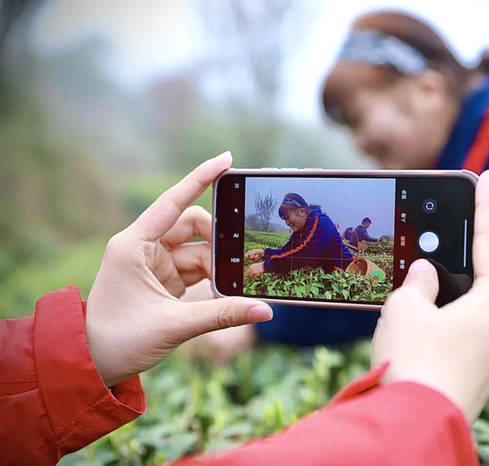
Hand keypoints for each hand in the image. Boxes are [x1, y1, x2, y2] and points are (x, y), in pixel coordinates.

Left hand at [86, 152, 273, 386]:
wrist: (91, 365)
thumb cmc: (119, 341)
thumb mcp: (174, 325)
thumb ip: (222, 314)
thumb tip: (266, 310)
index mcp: (134, 245)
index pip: (173, 202)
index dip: (200, 179)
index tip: (226, 160)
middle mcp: (143, 248)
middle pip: (192, 226)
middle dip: (220, 238)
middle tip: (247, 253)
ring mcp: (155, 264)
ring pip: (199, 250)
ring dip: (221, 262)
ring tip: (247, 277)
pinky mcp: (164, 281)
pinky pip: (197, 269)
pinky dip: (215, 277)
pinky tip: (234, 287)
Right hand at [371, 170, 488, 421]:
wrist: (413, 427)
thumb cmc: (413, 362)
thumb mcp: (406, 307)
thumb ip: (419, 282)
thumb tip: (426, 276)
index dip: (487, 206)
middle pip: (484, 278)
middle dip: (459, 258)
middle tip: (440, 236)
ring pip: (472, 308)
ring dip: (449, 293)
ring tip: (419, 281)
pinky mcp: (482, 375)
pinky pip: (466, 333)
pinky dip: (447, 319)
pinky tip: (421, 317)